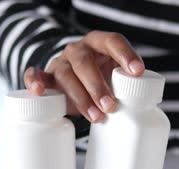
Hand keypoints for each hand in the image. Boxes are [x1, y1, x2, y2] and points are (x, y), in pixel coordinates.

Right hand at [23, 30, 144, 122]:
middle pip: (85, 62)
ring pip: (66, 75)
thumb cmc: (101, 80)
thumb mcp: (114, 77)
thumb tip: (143, 100)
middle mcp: (78, 50)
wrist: (75, 82)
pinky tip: (38, 91)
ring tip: (96, 117)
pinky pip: (35, 75)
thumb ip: (126, 83)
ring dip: (81, 97)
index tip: (137, 72)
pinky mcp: (47, 77)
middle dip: (98, 85)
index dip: (125, 55)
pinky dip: (35, 81)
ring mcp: (60, 63)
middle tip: (111, 106)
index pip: (113, 41)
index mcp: (99, 44)